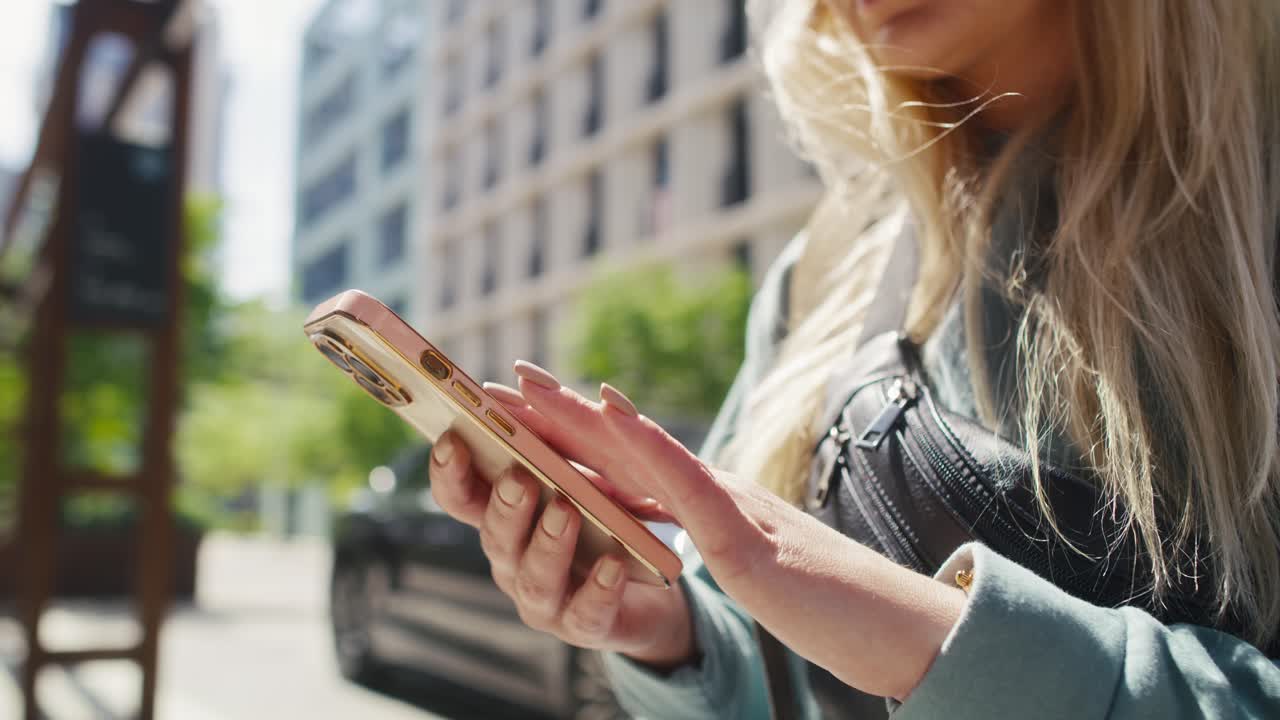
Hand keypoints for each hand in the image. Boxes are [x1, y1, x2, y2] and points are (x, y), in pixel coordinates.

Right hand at [428, 428, 695, 668]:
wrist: (653, 584)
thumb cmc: (604, 516)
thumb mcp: (583, 469)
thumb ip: (553, 434)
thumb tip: (525, 377)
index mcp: (504, 518)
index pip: (461, 496)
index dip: (450, 472)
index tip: (452, 438)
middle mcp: (513, 560)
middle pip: (494, 536)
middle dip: (505, 506)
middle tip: (520, 477)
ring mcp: (546, 599)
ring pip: (534, 578)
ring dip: (548, 542)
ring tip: (567, 511)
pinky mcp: (587, 625)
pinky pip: (587, 612)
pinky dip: (597, 588)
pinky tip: (612, 565)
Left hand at [484, 360, 965, 700]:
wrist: (887, 622)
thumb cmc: (819, 599)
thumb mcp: (745, 562)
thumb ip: (705, 534)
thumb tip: (664, 524)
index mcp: (705, 504)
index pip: (625, 466)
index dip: (569, 434)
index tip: (517, 410)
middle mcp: (711, 492)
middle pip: (621, 446)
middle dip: (555, 413)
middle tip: (498, 380)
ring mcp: (727, 507)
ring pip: (644, 450)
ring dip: (582, 414)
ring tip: (532, 385)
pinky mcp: (743, 537)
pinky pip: (687, 483)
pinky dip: (646, 443)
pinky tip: (611, 412)